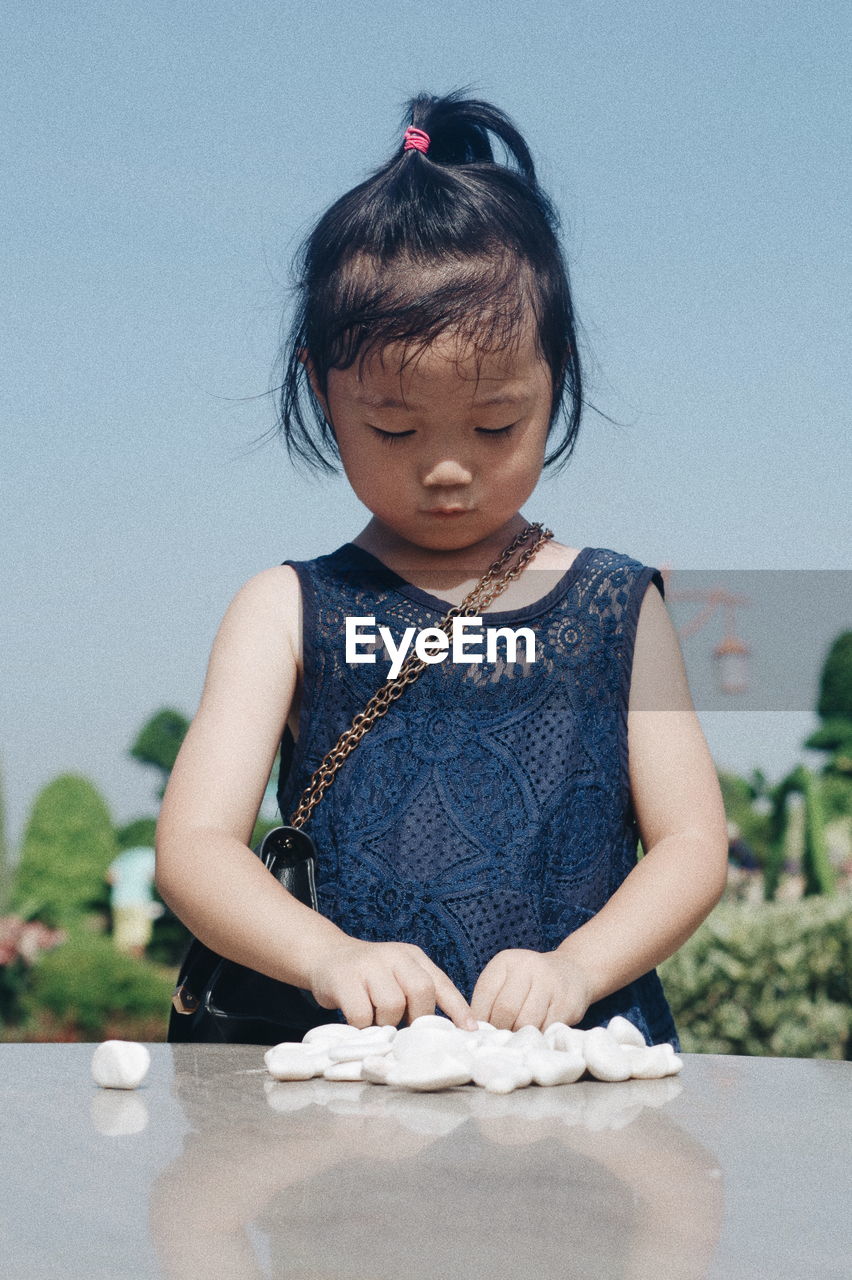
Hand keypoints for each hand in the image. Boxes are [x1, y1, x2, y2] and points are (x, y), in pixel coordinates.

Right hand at [306, 937, 476, 1030]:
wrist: (326, 956)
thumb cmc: (369, 978)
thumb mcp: (399, 977)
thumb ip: (418, 996)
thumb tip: (441, 1033)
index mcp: (413, 957)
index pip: (442, 983)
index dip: (458, 1009)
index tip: (471, 1031)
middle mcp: (394, 956)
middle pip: (422, 990)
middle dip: (417, 1017)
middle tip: (404, 1027)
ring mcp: (369, 964)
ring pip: (392, 1004)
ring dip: (386, 1023)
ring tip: (376, 1020)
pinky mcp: (345, 978)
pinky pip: (362, 1014)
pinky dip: (362, 1026)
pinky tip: (357, 1020)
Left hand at [469, 948, 592, 1030]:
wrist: (572, 971)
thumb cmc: (530, 981)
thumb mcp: (506, 980)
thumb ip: (489, 1000)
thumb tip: (473, 1030)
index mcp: (506, 961)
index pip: (486, 994)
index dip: (480, 1019)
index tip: (480, 1033)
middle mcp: (528, 967)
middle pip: (506, 1010)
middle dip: (500, 1030)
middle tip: (500, 1041)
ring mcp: (550, 983)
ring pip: (526, 1022)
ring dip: (519, 1037)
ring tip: (516, 1041)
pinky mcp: (567, 1002)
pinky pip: (546, 1028)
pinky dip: (537, 1038)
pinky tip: (535, 1037)